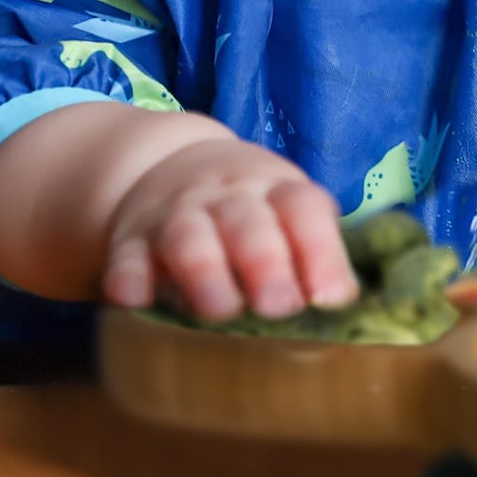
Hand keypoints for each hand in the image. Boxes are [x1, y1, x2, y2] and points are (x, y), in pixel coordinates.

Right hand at [101, 133, 358, 320]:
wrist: (169, 166)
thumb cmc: (250, 208)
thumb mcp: (286, 211)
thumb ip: (314, 253)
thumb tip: (350, 311)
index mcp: (275, 189)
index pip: (303, 208)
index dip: (321, 251)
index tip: (331, 298)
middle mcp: (227, 197)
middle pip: (248, 222)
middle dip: (265, 263)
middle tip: (280, 307)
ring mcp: (176, 215)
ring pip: (188, 236)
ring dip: (204, 272)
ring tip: (219, 310)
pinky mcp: (131, 241)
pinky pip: (126, 258)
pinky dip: (129, 280)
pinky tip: (136, 303)